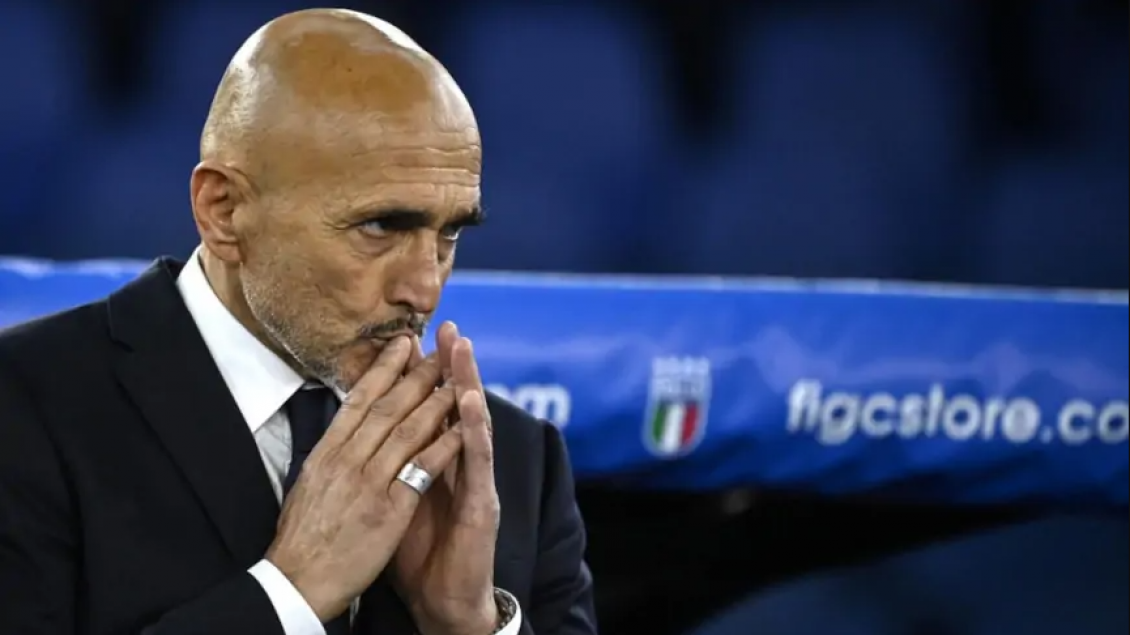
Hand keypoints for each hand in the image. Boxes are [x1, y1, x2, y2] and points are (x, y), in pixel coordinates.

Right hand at [265, 336, 463, 622]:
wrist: (298, 581)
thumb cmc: (301, 538)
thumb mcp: (307, 484)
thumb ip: (329, 455)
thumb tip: (341, 430)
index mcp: (326, 453)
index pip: (358, 400)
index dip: (383, 369)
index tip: (402, 344)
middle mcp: (347, 460)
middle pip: (388, 407)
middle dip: (417, 375)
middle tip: (439, 349)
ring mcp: (369, 483)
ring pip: (408, 430)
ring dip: (436, 402)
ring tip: (457, 379)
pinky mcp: (389, 508)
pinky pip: (422, 469)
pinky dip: (444, 445)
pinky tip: (463, 429)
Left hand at [394, 322, 500, 634]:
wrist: (443, 598)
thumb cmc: (420, 552)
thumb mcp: (400, 499)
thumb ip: (394, 464)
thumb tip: (370, 434)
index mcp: (436, 463)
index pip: (432, 410)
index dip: (425, 375)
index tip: (414, 338)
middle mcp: (461, 466)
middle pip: (456, 407)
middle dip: (452, 366)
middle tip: (449, 327)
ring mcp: (475, 482)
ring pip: (473, 424)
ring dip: (469, 383)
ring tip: (462, 349)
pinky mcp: (482, 504)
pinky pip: (478, 461)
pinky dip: (473, 429)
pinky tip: (468, 403)